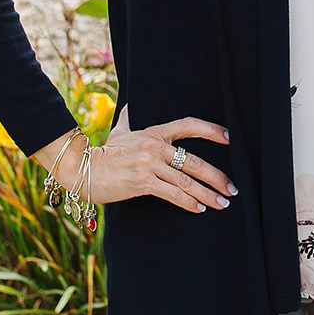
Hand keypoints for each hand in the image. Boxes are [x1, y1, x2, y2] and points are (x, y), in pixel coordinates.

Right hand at [45, 108, 233, 212]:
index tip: (230, 138)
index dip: (212, 130)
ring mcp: (149, 164)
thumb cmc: (103, 152)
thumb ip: (128, 118)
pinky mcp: (142, 182)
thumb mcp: (118, 131)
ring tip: (222, 203)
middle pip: (194, 160)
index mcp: (153, 132)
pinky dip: (188, 202)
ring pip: (186, 180)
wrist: (81, 168)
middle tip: (232, 188)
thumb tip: (130, 105)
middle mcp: (154, 146)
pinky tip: (200, 209)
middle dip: (216, 176)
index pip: (188, 125)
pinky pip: (172, 193)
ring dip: (207, 194)